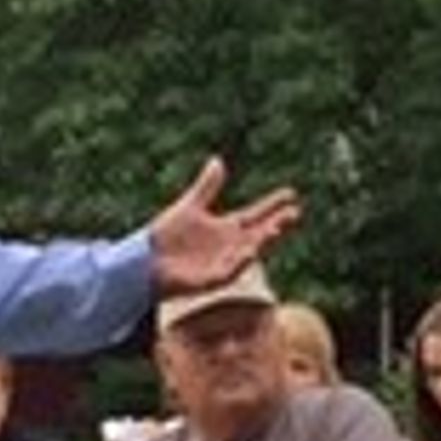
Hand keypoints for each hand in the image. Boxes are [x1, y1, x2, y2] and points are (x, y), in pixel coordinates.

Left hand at [147, 157, 298, 293]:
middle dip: (277, 224)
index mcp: (227, 228)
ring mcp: (223, 263)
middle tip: (293, 213)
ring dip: (263, 241)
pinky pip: (230, 271)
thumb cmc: (167, 236)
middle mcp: (231, 246)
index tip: (291, 193)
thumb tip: (218, 161)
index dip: (273, 204)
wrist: (146, 261)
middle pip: (260, 233)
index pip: (256, 214)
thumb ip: (206, 187)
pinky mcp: (211, 279)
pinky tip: (250, 251)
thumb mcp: (190, 207)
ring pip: (250, 251)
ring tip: (274, 228)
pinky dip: (241, 262)